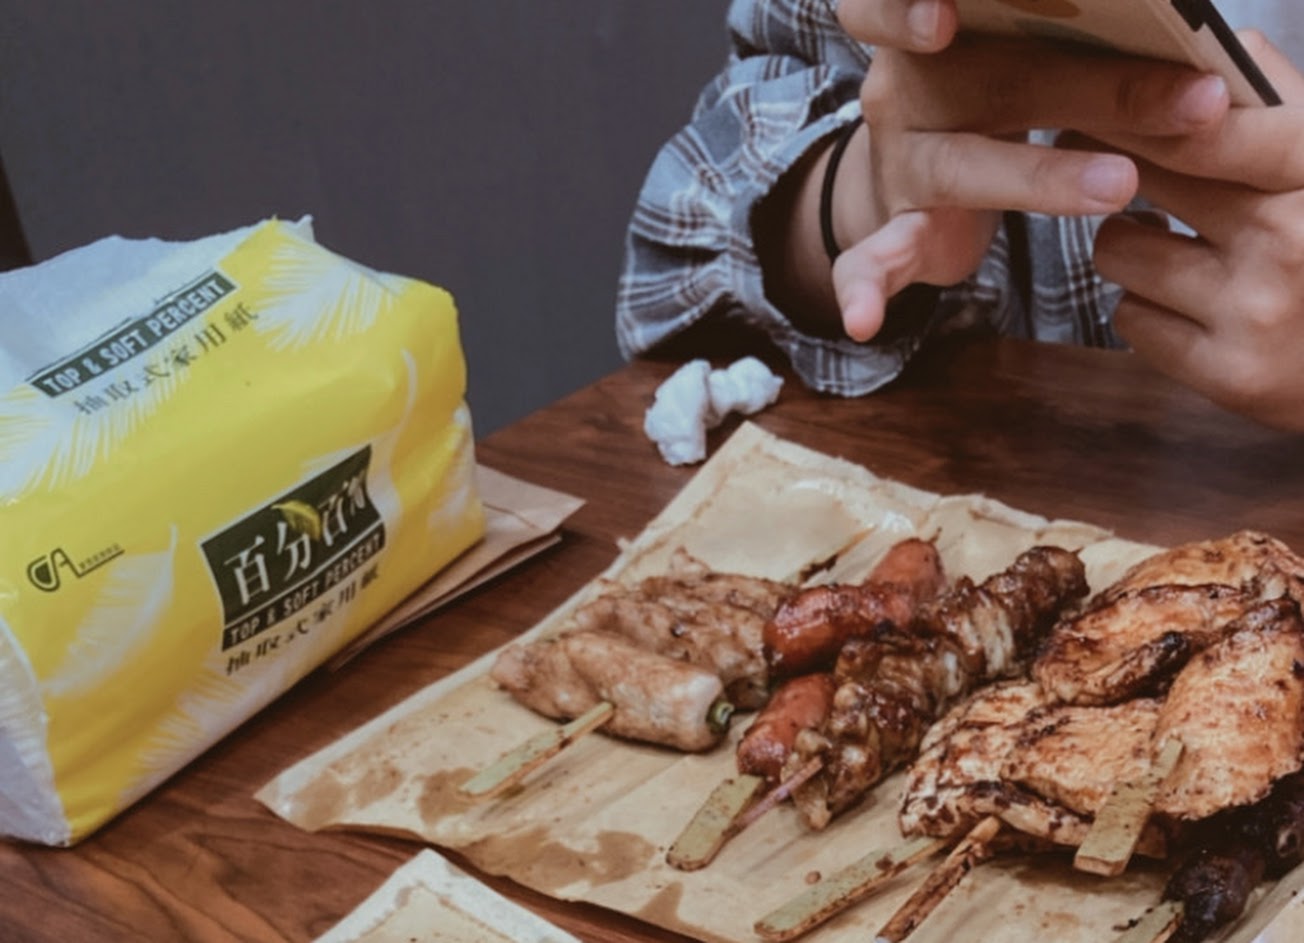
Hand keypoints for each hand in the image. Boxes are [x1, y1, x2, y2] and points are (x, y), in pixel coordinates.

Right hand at [829, 0, 1230, 340]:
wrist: (916, 180)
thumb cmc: (991, 104)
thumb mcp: (1033, 66)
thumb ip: (1095, 59)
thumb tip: (1206, 76)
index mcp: (940, 27)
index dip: (921, 5)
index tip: (953, 14)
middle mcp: (907, 88)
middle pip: (987, 80)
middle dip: (1090, 86)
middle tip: (1191, 103)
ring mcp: (899, 161)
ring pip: (957, 166)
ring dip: (1040, 177)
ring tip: (1118, 186)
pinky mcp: (895, 229)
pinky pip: (870, 258)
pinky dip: (864, 287)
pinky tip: (862, 319)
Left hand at [1089, 32, 1303, 429]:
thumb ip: (1276, 104)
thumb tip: (1225, 48)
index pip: (1206, 128)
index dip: (1136, 114)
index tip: (1094, 106)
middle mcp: (1292, 236)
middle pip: (1141, 176)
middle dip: (1108, 166)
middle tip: (1098, 162)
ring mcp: (1257, 308)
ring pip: (1116, 249)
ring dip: (1125, 245)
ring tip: (1165, 246)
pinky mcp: (1227, 372)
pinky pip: (1128, 315)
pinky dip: (1143, 307)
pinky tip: (1183, 304)